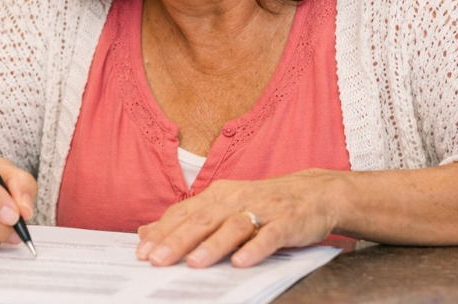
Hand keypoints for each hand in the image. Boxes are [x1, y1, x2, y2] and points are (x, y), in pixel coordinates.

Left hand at [136, 170, 342, 267]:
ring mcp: (262, 210)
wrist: (315, 193)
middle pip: (202, 220)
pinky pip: (269, 236)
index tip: (142, 252)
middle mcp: (236, 199)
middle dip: (178, 241)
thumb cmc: (263, 204)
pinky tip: (241, 263)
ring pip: (232, 227)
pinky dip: (254, 248)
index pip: (184, 213)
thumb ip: (187, 219)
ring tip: (194, 264)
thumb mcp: (223, 206)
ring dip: (212, 246)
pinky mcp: (286, 223)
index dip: (163, 232)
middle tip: (158, 260)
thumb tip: (146, 231)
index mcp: (217, 195)